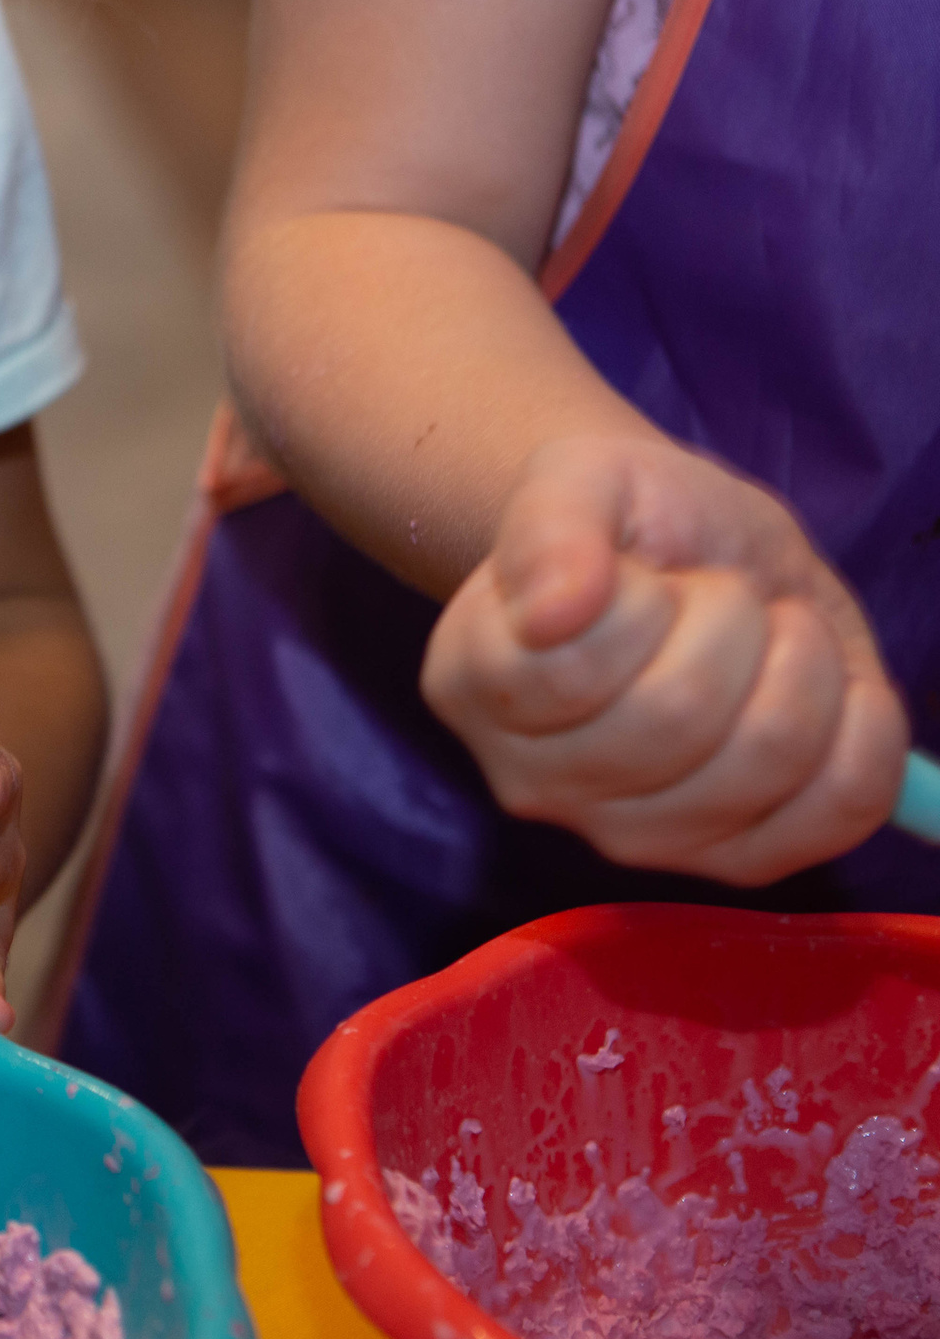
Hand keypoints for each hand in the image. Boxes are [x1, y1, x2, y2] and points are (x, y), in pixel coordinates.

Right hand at [422, 435, 907, 883]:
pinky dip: (866, 738)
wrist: (691, 556)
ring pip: (758, 765)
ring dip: (804, 666)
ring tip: (776, 632)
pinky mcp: (732, 863)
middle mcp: (534, 782)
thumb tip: (552, 611)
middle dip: (733, 621)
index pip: (571, 672)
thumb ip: (550, 525)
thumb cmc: (626, 520)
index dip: (645, 604)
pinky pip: (831, 818)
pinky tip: (840, 689)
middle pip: (673, 720)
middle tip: (723, 595)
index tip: (649, 575)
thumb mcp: (578, 475)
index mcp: (473, 687)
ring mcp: (632, 836)